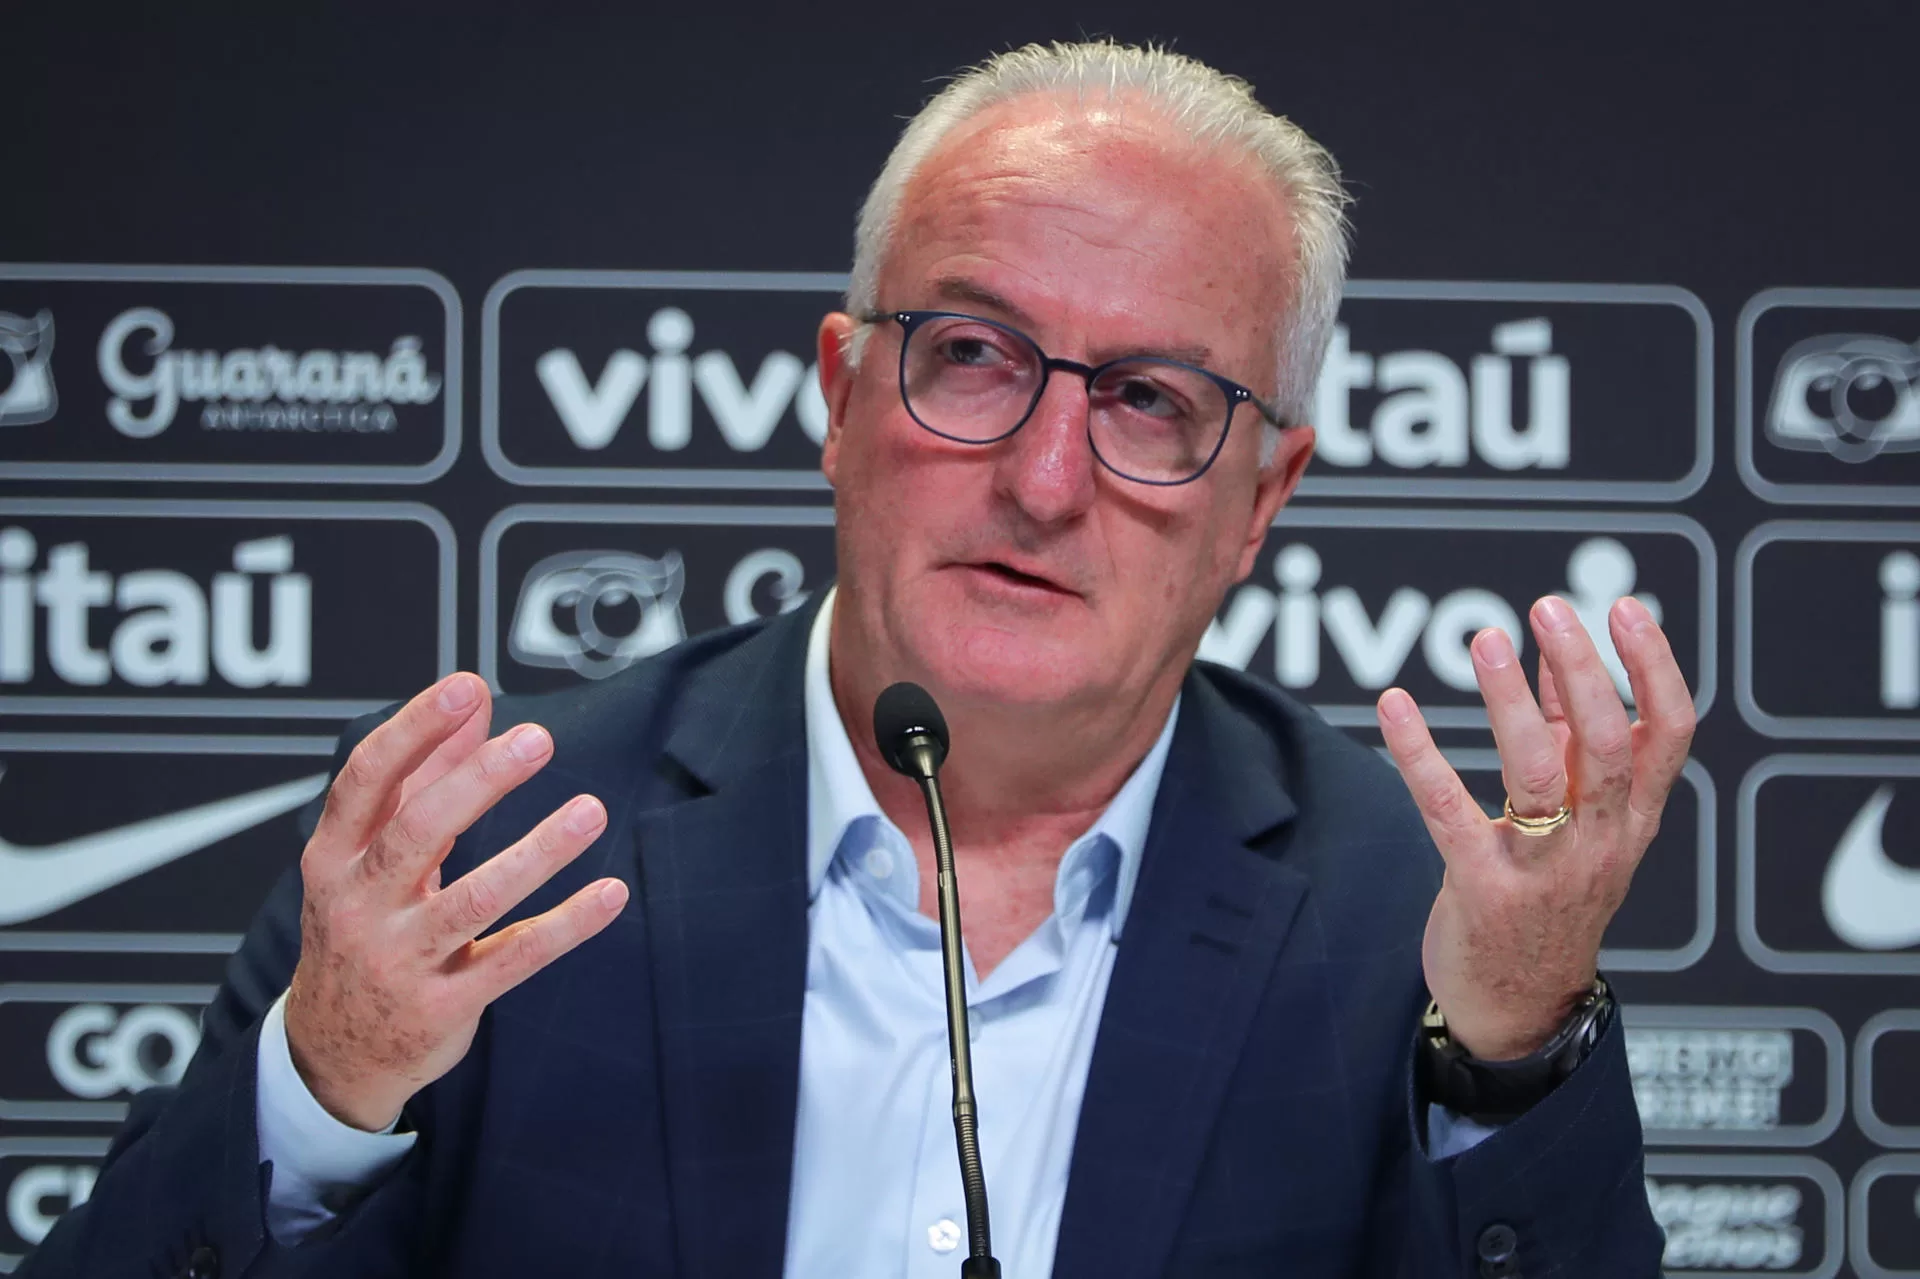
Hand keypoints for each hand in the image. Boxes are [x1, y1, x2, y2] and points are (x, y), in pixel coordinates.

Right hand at [284, 672, 628, 1130]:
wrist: (333, 1053)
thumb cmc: (363, 925)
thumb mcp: (372, 854)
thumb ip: (425, 775)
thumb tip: (475, 698)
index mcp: (333, 858)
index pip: (367, 781)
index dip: (414, 731)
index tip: (465, 688)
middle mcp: (359, 906)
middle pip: (417, 832)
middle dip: (478, 782)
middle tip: (537, 739)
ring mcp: (400, 960)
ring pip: (473, 900)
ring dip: (536, 853)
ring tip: (590, 811)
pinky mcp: (444, 1005)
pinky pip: (514, 958)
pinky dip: (566, 925)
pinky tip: (611, 892)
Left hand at [1376, 595, 1693, 1060]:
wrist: (1522, 1010)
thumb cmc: (1549, 898)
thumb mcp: (1579, 822)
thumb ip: (1568, 739)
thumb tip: (1555, 656)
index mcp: (1633, 820)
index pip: (1668, 734)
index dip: (1654, 668)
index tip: (1625, 609)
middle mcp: (1600, 843)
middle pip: (1608, 744)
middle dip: (1583, 669)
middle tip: (1549, 608)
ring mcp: (1544, 869)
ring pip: (1538, 773)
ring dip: (1511, 701)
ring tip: (1486, 640)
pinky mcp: (1482, 888)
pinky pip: (1448, 809)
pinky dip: (1419, 752)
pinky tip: (1393, 706)